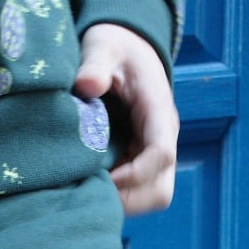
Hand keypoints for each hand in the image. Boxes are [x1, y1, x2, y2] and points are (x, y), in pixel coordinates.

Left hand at [75, 23, 178, 215]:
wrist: (127, 49)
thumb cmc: (115, 47)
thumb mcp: (103, 45)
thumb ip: (95, 63)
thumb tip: (86, 86)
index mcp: (159, 111)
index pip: (161, 154)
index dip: (133, 174)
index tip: (102, 177)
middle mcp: (163, 138)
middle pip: (160, 190)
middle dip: (126, 199)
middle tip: (89, 193)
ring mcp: (153, 154)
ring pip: (150, 198)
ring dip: (120, 202)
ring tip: (86, 191)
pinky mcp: (140, 162)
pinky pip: (135, 194)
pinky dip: (114, 197)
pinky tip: (87, 186)